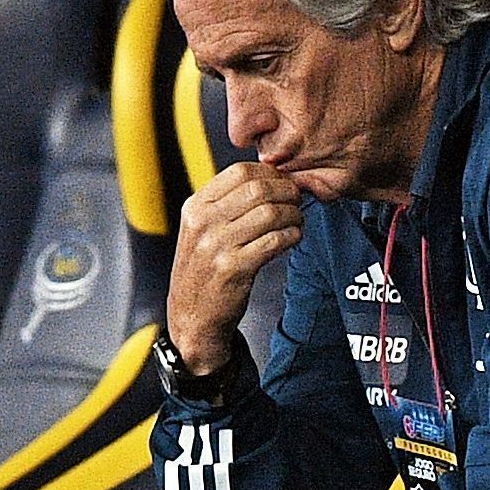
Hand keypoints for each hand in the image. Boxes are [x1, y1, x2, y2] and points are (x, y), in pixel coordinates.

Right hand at [166, 161, 305, 379]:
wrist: (193, 318)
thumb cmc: (204, 272)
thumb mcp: (201, 231)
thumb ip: (225, 204)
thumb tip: (268, 177)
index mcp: (195, 207)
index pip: (240, 171)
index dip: (270, 173)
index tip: (283, 183)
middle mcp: (203, 223)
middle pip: (258, 188)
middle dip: (286, 191)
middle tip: (297, 200)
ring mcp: (216, 246)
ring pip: (270, 213)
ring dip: (292, 214)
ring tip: (296, 221)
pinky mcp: (233, 269)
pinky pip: (274, 241)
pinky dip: (292, 236)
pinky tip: (293, 238)